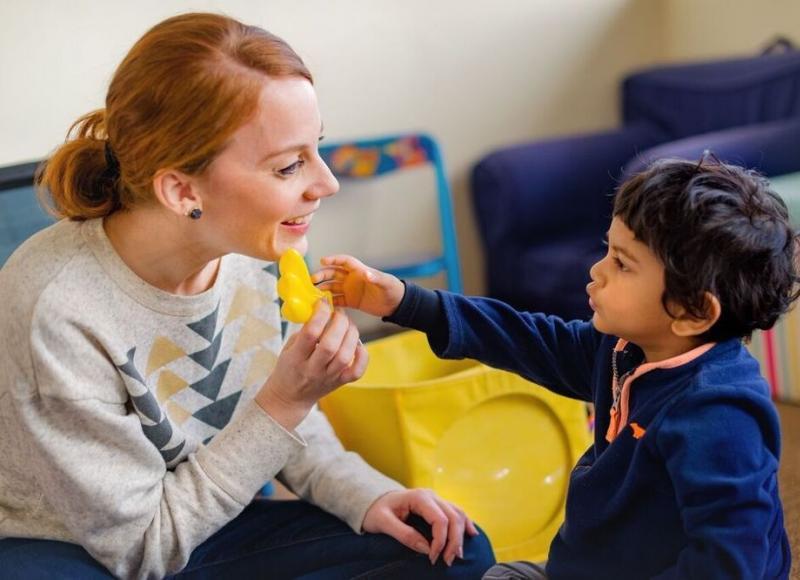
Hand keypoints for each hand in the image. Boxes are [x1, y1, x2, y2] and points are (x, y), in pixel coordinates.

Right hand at [255, 300, 367, 429]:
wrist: (290, 398)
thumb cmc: (288, 368)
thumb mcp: (288, 348)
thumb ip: (304, 331)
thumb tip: (323, 310)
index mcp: (295, 358)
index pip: (310, 333)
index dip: (320, 314)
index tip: (323, 302)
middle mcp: (313, 370)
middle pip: (331, 345)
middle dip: (339, 323)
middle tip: (339, 312)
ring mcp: (328, 378)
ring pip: (345, 356)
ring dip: (351, 334)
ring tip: (347, 324)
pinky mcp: (340, 383)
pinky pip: (357, 371)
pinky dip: (362, 354)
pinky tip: (356, 343)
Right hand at [311, 255, 404, 317]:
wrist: (396, 305)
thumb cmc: (393, 289)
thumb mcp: (385, 283)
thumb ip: (376, 278)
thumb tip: (366, 274)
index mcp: (359, 271)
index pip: (344, 261)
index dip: (333, 260)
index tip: (322, 260)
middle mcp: (352, 279)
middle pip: (333, 273)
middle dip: (322, 275)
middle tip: (313, 280)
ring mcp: (350, 290)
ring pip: (332, 287)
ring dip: (323, 289)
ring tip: (313, 294)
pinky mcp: (351, 301)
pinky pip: (337, 300)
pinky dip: (329, 302)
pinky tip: (322, 306)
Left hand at [362, 489, 479, 566]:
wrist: (372, 500)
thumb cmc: (376, 510)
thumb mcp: (383, 523)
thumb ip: (404, 535)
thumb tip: (426, 548)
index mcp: (419, 497)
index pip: (440, 520)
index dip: (441, 541)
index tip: (432, 558)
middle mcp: (431, 495)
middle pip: (453, 517)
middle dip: (454, 541)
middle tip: (447, 561)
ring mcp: (435, 499)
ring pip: (458, 514)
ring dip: (461, 535)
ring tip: (458, 555)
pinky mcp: (437, 505)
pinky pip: (456, 512)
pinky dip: (465, 523)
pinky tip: (471, 534)